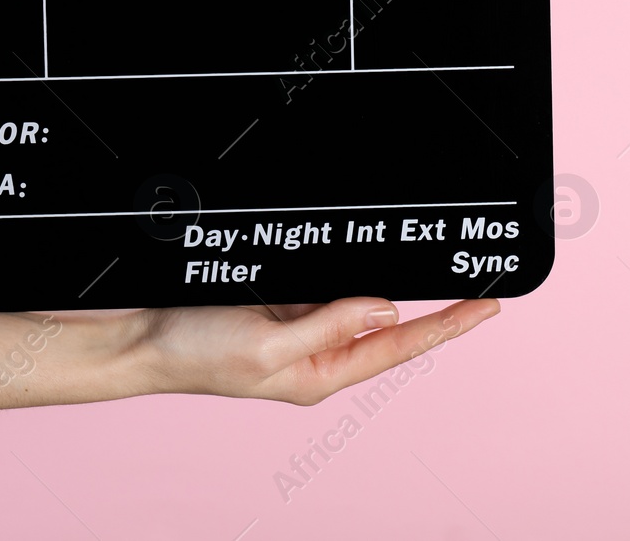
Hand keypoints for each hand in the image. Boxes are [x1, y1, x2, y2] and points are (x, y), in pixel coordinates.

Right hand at [126, 297, 501, 404]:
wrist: (142, 338)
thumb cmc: (196, 352)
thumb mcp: (268, 344)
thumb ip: (328, 323)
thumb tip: (384, 307)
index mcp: (319, 374)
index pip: (398, 346)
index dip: (447, 326)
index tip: (487, 308)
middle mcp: (316, 353)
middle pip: (389, 327)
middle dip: (435, 309)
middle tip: (482, 287)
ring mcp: (299, 327)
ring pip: (360, 301)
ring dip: (392, 284)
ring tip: (441, 270)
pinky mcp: (280, 302)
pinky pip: (328, 284)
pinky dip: (352, 270)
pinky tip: (369, 255)